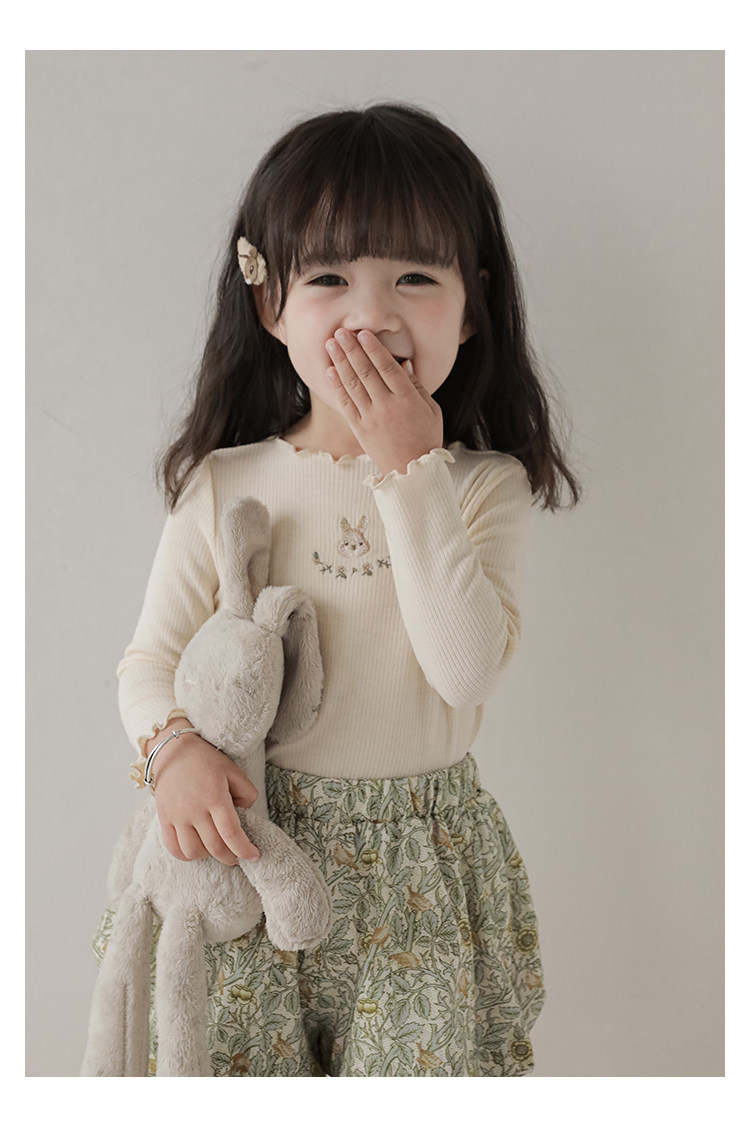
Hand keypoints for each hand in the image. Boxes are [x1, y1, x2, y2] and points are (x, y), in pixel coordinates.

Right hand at [148, 723, 260, 866]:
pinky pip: (173, 847)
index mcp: (215, 797)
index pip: (231, 833)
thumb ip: (247, 793)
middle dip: (230, 857)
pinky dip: (186, 855)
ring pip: (193, 851)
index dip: (244, 849)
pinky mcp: (164, 819)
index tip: (254, 856)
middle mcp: (195, 810)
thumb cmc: (206, 760)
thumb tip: (246, 813)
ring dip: (208, 856)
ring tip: (216, 849)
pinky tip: (197, 849)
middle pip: (214, 846)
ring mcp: (177, 816)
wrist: (173, 751)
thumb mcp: (233, 771)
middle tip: (237, 856)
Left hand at [325, 329, 443, 475]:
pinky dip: (337, 386)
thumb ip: (417, 385)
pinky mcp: (359, 429)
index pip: (387, 368)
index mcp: (407, 399)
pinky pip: (346, 403)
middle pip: (365, 372)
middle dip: (351, 349)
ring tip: (331, 344)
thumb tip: (403, 363)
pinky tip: (330, 370)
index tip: (363, 333)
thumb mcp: (432, 410)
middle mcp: (386, 407)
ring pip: (352, 384)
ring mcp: (371, 418)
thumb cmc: (426, 438)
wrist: (411, 471)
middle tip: (341, 331)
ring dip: (340, 362)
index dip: (373, 348)